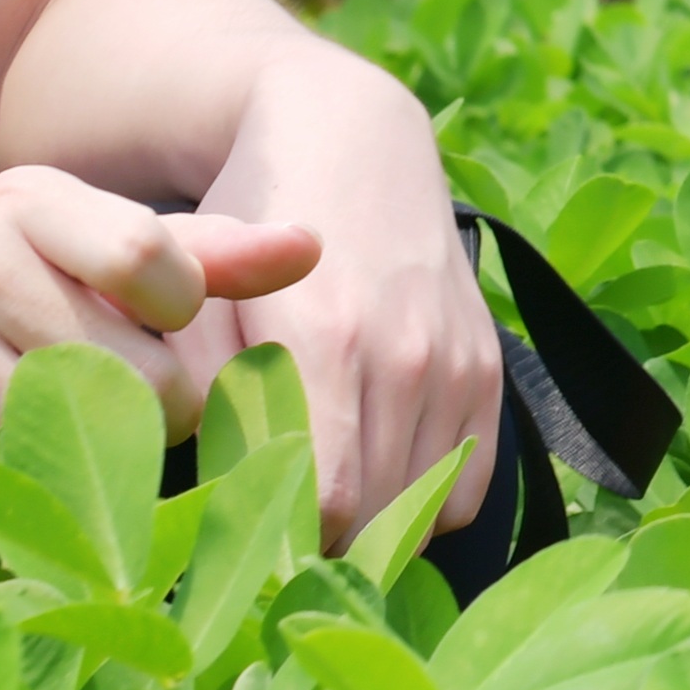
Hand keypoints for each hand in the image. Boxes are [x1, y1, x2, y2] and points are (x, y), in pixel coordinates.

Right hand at [0, 168, 311, 489]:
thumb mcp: (81, 244)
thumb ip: (202, 251)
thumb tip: (314, 244)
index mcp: (29, 200)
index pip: (159, 260)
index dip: (184, 314)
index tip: (168, 328)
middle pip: (135, 370)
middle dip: (151, 404)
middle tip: (118, 399)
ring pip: (77, 436)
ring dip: (90, 454)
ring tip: (57, 426)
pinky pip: (10, 483)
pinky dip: (30, 492)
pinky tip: (11, 463)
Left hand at [212, 55, 506, 548]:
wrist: (350, 142)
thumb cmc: (250, 226)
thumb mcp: (201, 302)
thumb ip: (206, 404)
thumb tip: (220, 505)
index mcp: (326, 342)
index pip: (327, 504)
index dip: (283, 542)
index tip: (245, 543)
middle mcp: (406, 358)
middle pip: (376, 519)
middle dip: (321, 547)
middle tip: (272, 542)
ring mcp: (457, 362)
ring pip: (424, 511)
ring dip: (372, 531)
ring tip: (320, 513)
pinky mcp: (487, 367)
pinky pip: (469, 486)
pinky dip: (427, 506)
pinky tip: (378, 481)